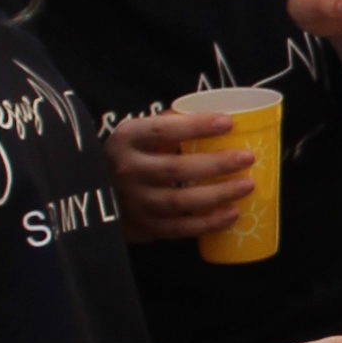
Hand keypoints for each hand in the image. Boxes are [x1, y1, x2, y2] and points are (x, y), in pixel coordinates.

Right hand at [108, 110, 262, 243]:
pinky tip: (232, 214)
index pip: (162, 130)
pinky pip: (180, 228)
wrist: (94, 192)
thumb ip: (170, 122)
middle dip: (216, 164)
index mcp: (127, 140)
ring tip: (247, 186)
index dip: (196, 126)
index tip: (228, 122)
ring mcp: (134, 202)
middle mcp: (127, 171)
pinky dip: (208, 223)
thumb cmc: (131, 155)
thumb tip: (218, 114)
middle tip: (248, 157)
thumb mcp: (139, 133)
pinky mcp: (143, 227)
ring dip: (218, 195)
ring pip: (180, 201)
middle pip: (175, 169)